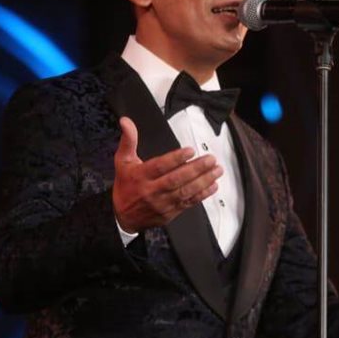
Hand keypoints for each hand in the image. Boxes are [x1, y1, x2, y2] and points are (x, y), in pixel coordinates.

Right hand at [112, 117, 222, 231]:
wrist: (123, 216)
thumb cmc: (125, 185)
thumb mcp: (122, 161)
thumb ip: (128, 140)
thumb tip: (126, 121)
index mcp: (140, 176)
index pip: (159, 167)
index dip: (175, 159)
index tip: (190, 151)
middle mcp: (151, 190)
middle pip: (176, 179)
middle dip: (196, 169)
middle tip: (210, 159)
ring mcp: (162, 203)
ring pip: (185, 191)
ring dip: (203, 181)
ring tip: (216, 170)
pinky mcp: (170, 212)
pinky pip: (188, 203)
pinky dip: (202, 195)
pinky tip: (212, 186)